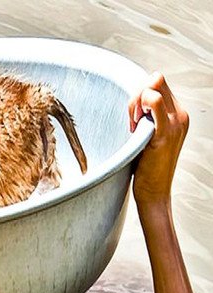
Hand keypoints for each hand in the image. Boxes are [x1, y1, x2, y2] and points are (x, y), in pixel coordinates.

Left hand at [128, 72, 188, 206]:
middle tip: (131, 120)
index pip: (159, 83)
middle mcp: (180, 115)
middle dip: (137, 95)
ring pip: (153, 86)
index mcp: (177, 115)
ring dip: (136, 101)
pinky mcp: (165, 134)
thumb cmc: (147, 168)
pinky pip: (155, 102)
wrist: (154, 192)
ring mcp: (175, 123)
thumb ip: (146, 119)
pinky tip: (134, 126)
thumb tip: (133, 104)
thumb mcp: (148, 137)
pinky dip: (140, 106)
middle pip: (156, 80)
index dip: (140, 94)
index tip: (132, 117)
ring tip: (133, 125)